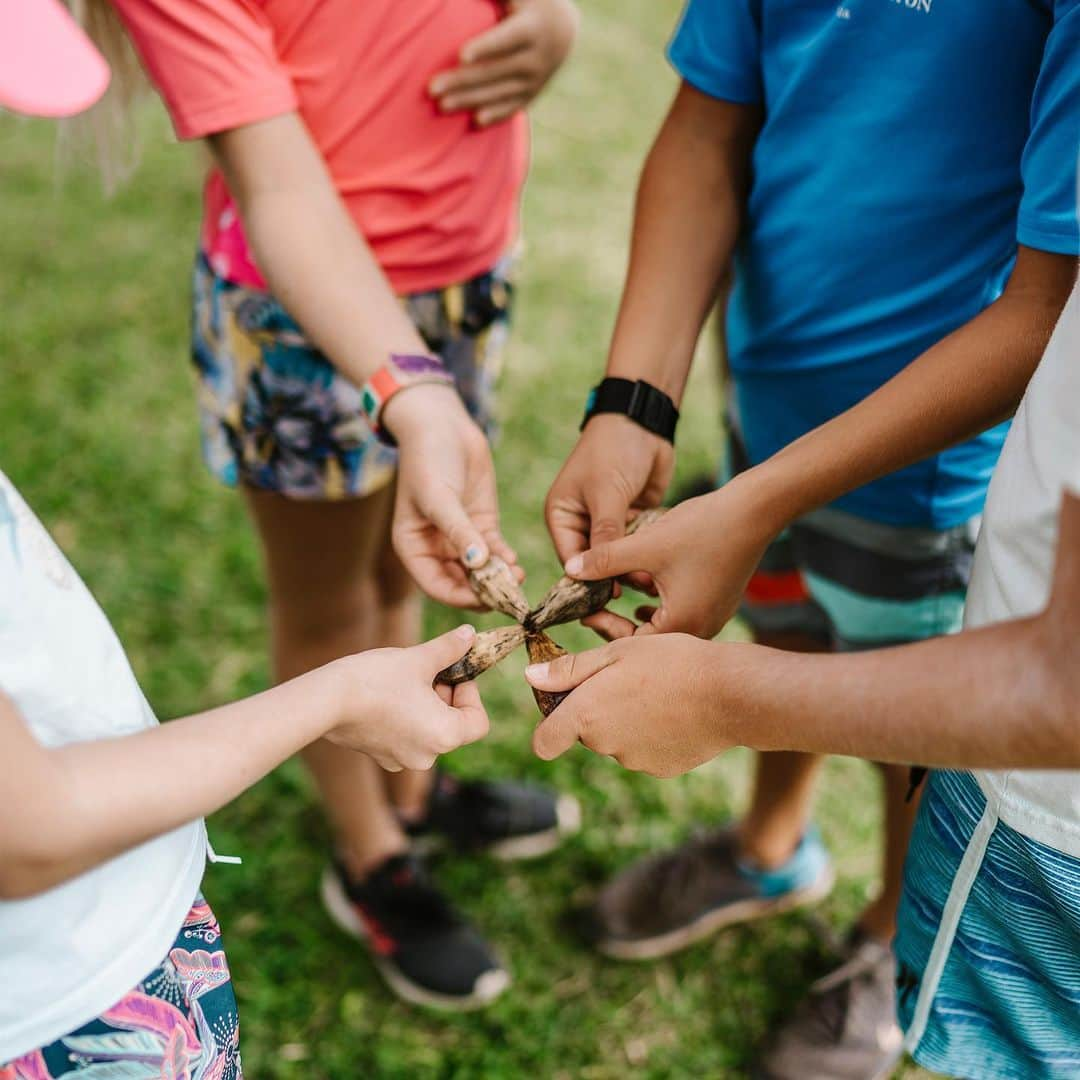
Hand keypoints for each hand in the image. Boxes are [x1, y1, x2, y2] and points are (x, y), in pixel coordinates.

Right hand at [326, 626, 489, 771]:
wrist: (326, 700)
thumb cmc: (377, 679)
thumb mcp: (420, 658)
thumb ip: (450, 649)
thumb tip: (470, 634)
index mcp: (445, 737)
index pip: (478, 721)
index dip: (470, 693)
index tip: (452, 672)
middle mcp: (427, 757)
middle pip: (453, 725)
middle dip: (445, 696)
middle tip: (428, 670)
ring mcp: (402, 759)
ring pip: (429, 730)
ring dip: (426, 705)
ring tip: (407, 680)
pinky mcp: (381, 756)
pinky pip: (406, 736)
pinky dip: (406, 717)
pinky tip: (387, 695)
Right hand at [386, 384, 519, 607]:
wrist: (442, 426)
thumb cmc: (428, 460)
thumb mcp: (440, 497)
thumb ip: (458, 532)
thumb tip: (477, 564)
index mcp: (414, 548)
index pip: (436, 586)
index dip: (460, 597)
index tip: (485, 600)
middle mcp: (435, 549)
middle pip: (461, 584)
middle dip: (485, 591)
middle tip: (509, 595)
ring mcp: (461, 539)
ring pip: (481, 571)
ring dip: (499, 578)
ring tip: (518, 577)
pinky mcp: (481, 525)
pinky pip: (495, 552)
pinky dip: (505, 560)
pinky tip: (515, 563)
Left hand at [429, 0, 578, 126]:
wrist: (562, 30)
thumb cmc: (528, 1)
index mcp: (532, 27)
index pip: (506, 40)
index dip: (485, 47)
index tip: (461, 55)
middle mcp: (537, 58)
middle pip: (495, 71)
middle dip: (462, 81)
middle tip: (432, 89)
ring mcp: (536, 80)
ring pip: (500, 93)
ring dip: (470, 100)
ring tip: (441, 105)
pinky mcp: (533, 94)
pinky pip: (512, 107)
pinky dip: (495, 115)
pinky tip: (474, 122)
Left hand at [526, 634, 744, 777]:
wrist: (729, 694)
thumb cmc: (670, 662)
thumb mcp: (615, 653)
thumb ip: (569, 669)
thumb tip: (530, 676)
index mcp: (586, 716)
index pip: (544, 742)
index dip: (549, 726)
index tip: (563, 706)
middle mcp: (604, 746)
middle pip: (586, 733)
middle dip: (596, 710)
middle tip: (627, 678)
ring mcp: (634, 762)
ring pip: (617, 740)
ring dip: (626, 721)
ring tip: (657, 691)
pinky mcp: (662, 769)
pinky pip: (646, 751)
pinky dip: (653, 734)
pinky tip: (675, 711)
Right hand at [545, 415, 672, 631]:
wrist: (643, 422)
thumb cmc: (614, 450)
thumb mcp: (606, 493)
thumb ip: (603, 534)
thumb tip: (591, 573)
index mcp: (562, 515)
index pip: (571, 559)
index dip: (587, 581)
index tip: (607, 601)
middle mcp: (582, 522)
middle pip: (595, 563)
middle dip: (614, 577)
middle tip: (634, 596)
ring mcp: (608, 521)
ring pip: (619, 557)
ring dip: (634, 569)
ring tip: (653, 586)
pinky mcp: (632, 519)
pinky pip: (638, 545)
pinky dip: (648, 555)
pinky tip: (663, 570)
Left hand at [561, 472, 780, 639]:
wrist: (754, 512)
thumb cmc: (701, 529)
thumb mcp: (644, 545)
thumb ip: (604, 560)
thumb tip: (569, 571)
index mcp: (681, 625)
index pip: (631, 645)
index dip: (603, 627)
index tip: (584, 612)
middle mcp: (701, 631)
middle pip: (648, 642)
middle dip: (619, 623)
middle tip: (595, 608)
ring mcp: (714, 619)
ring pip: (665, 628)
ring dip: (639, 615)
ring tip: (618, 596)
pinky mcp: (720, 604)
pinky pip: (683, 616)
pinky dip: (660, 608)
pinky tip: (647, 591)